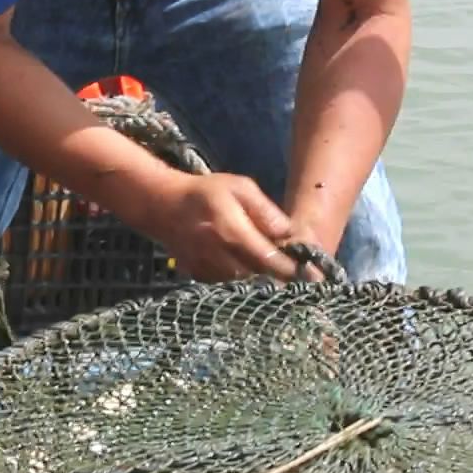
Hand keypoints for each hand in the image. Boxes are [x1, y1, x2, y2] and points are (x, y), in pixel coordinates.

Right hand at [132, 170, 300, 281]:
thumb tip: (290, 233)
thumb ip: (266, 211)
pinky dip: (239, 281)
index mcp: (232, 232)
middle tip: (297, 277)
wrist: (161, 205)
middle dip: (278, 278)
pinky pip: (226, 284)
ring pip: (243, 284)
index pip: (270, 260)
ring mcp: (205, 269)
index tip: (311, 276)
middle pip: (258, 278)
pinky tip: (245, 270)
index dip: (292, 271)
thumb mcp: (240, 188)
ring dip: (259, 281)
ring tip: (272, 273)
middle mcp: (218, 255)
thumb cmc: (205, 192)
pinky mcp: (197, 276)